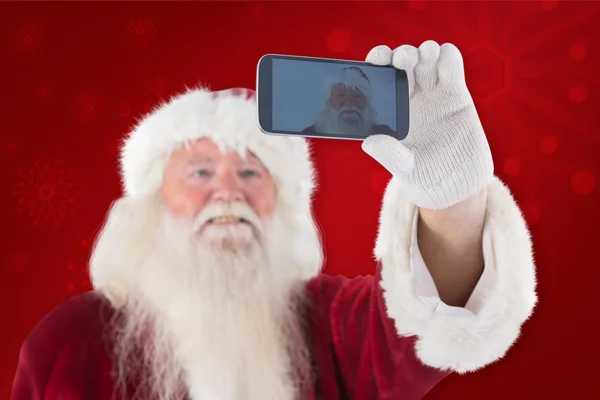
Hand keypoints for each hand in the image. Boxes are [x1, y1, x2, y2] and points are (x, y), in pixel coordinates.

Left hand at [361, 41, 493, 209]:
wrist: (456, 187)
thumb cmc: (423, 178)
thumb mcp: (404, 169)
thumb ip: (389, 154)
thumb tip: (369, 142)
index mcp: (388, 109)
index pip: (379, 76)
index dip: (377, 62)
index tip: (378, 61)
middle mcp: (409, 96)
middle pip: (403, 61)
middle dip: (402, 54)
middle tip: (402, 61)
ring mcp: (433, 93)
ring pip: (427, 56)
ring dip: (424, 50)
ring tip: (423, 58)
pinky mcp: (456, 94)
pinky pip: (451, 63)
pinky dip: (447, 55)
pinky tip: (443, 62)